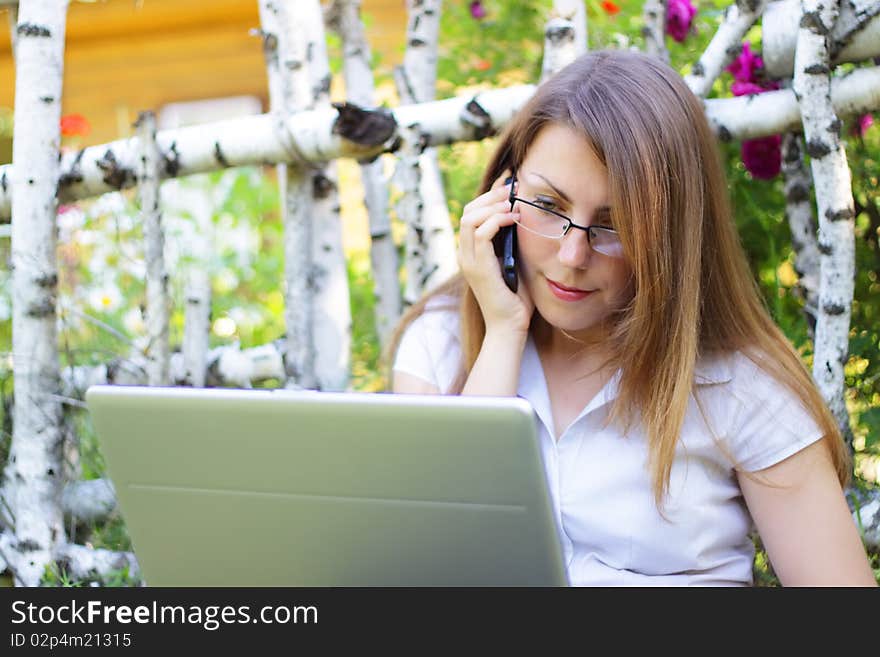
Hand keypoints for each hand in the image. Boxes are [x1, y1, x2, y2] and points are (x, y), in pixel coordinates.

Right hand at [457, 170, 533, 335]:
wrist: (510, 327)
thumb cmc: (516, 298)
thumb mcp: (516, 262)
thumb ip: (514, 242)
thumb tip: (524, 216)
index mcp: (472, 252)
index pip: (472, 214)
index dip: (488, 196)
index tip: (510, 184)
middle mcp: (465, 254)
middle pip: (468, 211)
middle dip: (491, 195)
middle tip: (513, 188)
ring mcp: (469, 261)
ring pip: (470, 218)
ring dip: (493, 205)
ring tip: (513, 203)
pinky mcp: (478, 267)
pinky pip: (481, 233)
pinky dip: (496, 220)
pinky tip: (513, 218)